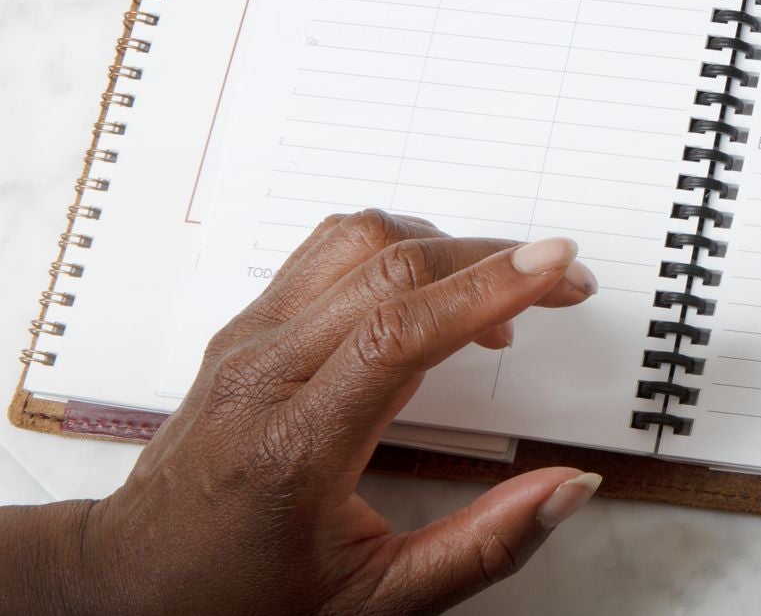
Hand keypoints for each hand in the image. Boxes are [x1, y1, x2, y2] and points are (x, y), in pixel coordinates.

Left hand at [59, 211, 603, 615]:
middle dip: (494, 259)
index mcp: (294, 450)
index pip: (397, 333)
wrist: (133, 581)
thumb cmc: (244, 595)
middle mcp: (263, 378)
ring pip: (358, 241)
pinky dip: (400, 249)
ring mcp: (247, 341)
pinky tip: (433, 292)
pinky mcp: (246, 325)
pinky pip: (330, 251)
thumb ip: (484, 547)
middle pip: (388, 269)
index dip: (486, 289)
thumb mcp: (376, 601)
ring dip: (446, 246)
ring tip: (498, 293)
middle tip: (563, 282)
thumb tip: (568, 489)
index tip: (555, 268)